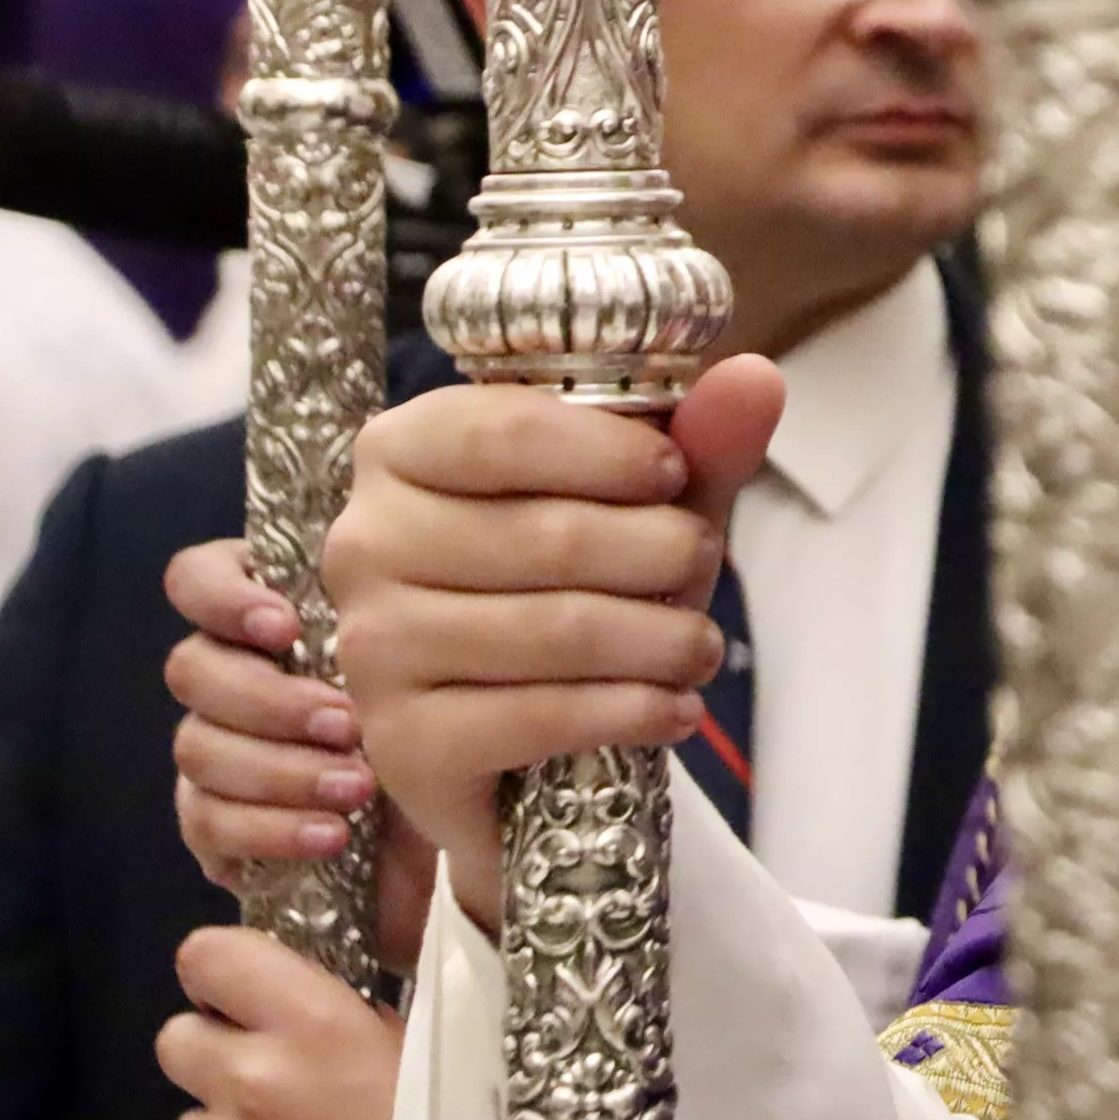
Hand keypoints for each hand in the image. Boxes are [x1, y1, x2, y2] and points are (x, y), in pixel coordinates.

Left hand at [157, 925, 399, 1119]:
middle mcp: (252, 1082)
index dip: (223, 972)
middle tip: (271, 1075)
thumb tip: (313, 1001)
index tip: (248, 991)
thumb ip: (355, 1016)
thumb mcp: (428, 1050)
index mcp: (313, 1024)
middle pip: (177, 1039)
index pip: (208, 957)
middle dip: (217, 1051)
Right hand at [163, 541, 435, 970]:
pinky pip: (205, 823)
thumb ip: (401, 614)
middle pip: (192, 669)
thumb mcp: (432, 656)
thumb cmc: (434, 710)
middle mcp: (227, 676)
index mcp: (267, 617)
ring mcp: (211, 748)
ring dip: (280, 769)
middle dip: (269, 699)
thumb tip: (401, 576)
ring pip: (196, 747)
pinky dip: (269, 830)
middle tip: (349, 723)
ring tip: (359, 788)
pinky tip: (331, 835)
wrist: (434, 818)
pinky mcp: (210, 821)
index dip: (222, 597)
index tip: (285, 625)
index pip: (198, 579)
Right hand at [324, 360, 782, 932]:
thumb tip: (755, 377)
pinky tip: (674, 708)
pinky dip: (632, 711)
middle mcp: (363, 543)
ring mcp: (372, 647)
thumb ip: (698, 440)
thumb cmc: (576, 587)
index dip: (612, 452)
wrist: (514, 740)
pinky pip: (541, 716)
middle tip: (703, 563)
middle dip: (661, 552)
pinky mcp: (401, 742)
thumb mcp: (641, 504)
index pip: (505, 430)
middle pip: (549, 534)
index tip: (675, 474)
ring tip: (702, 647)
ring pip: (557, 629)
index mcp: (400, 451)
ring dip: (664, 640)